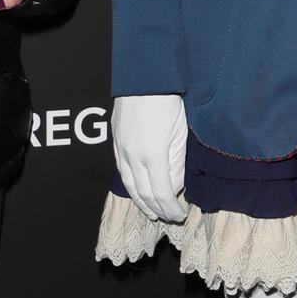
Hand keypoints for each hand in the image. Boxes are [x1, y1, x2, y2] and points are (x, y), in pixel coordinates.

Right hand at [112, 94, 187, 224]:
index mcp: (153, 155)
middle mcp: (133, 156)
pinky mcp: (115, 142)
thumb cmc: (168, 102)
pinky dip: (130, 187)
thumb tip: (174, 187)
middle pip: (144, 194)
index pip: (161, 193)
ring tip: (152, 213)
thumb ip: (177, 164)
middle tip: (169, 218)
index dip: (171, 208)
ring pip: (129, 185)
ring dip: (141, 202)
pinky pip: (122, 171)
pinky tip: (137, 191)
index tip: (180, 215)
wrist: (143, 78)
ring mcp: (121, 149)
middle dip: (158, 209)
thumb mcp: (180, 134)